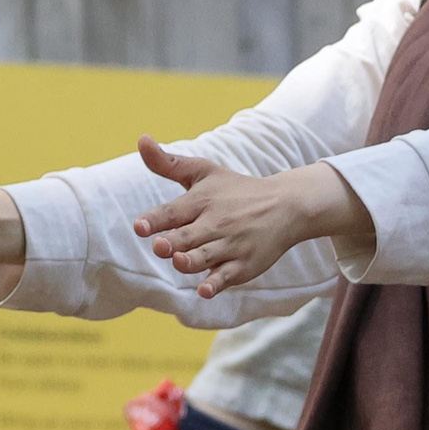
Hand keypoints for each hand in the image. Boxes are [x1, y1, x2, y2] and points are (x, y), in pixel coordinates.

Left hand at [125, 138, 371, 296]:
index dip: (155, 219)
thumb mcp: (205, 172)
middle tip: (160, 245)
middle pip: (188, 237)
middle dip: (172, 242)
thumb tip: (141, 138)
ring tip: (180, 261)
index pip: (173, 212)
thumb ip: (168, 163)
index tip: (140, 227)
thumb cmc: (238, 189)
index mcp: (202, 201)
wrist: (288, 206)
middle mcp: (216, 223)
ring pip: (206, 257)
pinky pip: (227, 277)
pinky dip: (216, 284)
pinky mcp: (244, 265)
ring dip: (192, 261)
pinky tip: (204, 291)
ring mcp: (231, 245)